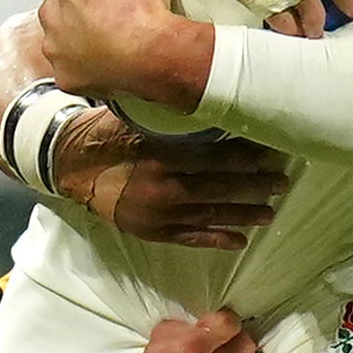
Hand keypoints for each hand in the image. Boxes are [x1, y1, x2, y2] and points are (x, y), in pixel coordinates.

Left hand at [39, 0, 218, 113]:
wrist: (156, 53)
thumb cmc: (145, 6)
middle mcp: (49, 15)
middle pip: (63, 8)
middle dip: (83, 10)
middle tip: (113, 14)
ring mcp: (55, 50)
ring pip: (64, 41)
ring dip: (82, 39)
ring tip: (111, 39)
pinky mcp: (65, 78)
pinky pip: (73, 71)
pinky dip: (87, 67)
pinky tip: (108, 61)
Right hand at [58, 110, 291, 249]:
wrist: (70, 165)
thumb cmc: (106, 134)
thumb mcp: (138, 119)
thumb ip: (174, 122)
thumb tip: (216, 112)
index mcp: (161, 154)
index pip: (216, 157)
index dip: (247, 157)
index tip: (271, 152)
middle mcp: (163, 187)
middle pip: (220, 187)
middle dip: (255, 186)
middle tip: (282, 183)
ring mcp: (158, 214)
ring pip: (211, 215)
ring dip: (244, 214)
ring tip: (271, 213)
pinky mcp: (152, 231)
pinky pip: (191, 238)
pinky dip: (217, 239)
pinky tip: (240, 240)